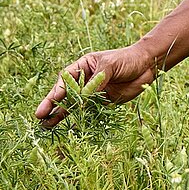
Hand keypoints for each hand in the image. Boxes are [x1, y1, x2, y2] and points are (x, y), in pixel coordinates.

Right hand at [35, 45, 156, 127]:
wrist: (148, 66)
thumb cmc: (127, 59)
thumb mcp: (110, 65)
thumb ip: (97, 80)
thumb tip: (83, 97)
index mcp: (83, 66)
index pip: (66, 79)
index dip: (58, 90)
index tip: (53, 100)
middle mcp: (85, 80)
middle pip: (66, 94)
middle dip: (53, 105)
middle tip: (40, 116)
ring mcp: (93, 92)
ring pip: (74, 105)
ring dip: (62, 115)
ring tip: (47, 126)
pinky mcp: (103, 102)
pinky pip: (89, 113)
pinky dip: (80, 120)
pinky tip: (70, 129)